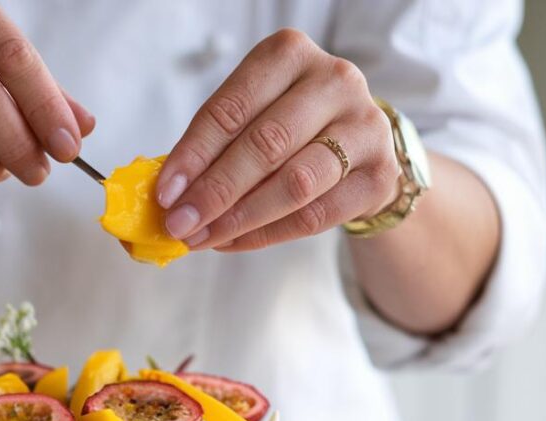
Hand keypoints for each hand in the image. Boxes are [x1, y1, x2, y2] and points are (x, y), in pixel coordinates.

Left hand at [157, 29, 400, 251]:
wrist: (356, 144)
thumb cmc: (288, 124)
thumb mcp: (251, 114)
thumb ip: (215, 145)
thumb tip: (171, 195)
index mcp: (290, 55)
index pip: (232, 108)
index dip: (194, 154)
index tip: (165, 193)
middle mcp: (334, 81)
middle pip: (265, 144)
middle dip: (215, 191)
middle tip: (180, 223)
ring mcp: (366, 126)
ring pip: (295, 183)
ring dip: (240, 218)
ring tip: (203, 237)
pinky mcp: (380, 174)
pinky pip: (316, 215)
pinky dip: (267, 234)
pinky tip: (234, 241)